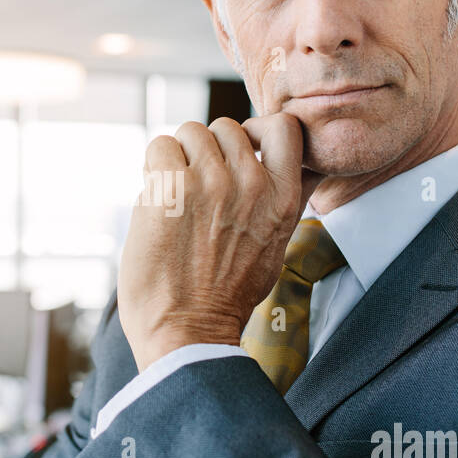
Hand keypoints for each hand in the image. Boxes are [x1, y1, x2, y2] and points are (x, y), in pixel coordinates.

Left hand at [117, 113, 322, 370]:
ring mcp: (211, 183)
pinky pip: (158, 147)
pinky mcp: (171, 189)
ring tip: (176, 196)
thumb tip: (304, 165)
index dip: (256, 130)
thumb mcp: (277, 244)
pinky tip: (157, 199)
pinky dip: (153, 168)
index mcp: (283, 197)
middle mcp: (252, 183)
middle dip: (208, 150)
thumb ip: (286, 200)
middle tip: (198, 187)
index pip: (284, 126)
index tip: (242, 150)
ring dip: (178, 158)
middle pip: (225, 126)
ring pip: (189, 132)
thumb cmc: (228, 294)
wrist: (188, 332)